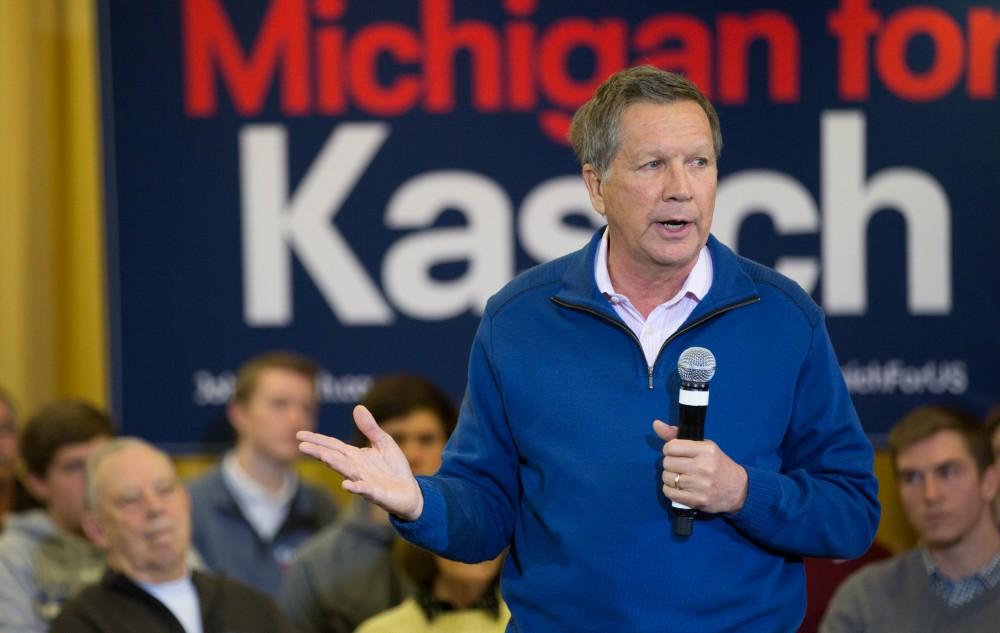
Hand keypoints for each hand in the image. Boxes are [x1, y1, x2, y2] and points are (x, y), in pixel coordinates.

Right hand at [298, 405, 423, 520]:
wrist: (410, 492)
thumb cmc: (394, 467)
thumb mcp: (383, 442)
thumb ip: (370, 428)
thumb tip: (358, 407)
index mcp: (355, 456)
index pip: (332, 446)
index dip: (317, 440)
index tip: (299, 435)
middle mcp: (355, 468)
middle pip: (334, 458)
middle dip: (319, 452)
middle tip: (301, 446)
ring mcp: (364, 481)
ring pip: (347, 472)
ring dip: (335, 465)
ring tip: (323, 457)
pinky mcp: (376, 493)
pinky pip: (365, 490)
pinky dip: (356, 488)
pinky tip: (346, 485)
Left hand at [652, 419, 747, 514]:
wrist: (739, 489)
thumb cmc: (718, 465)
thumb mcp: (704, 446)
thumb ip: (678, 435)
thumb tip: (656, 424)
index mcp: (705, 450)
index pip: (671, 447)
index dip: (669, 450)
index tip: (675, 453)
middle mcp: (703, 466)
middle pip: (667, 463)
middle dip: (670, 464)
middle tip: (680, 466)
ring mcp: (700, 485)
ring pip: (667, 478)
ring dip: (670, 478)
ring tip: (680, 477)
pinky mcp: (697, 500)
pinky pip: (670, 493)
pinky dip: (670, 490)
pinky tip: (680, 487)